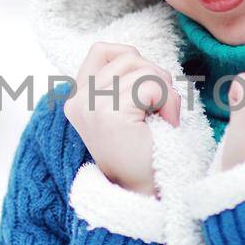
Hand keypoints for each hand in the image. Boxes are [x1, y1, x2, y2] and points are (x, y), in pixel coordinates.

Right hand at [63, 42, 181, 196]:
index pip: (102, 50)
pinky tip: (166, 123)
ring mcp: (89, 105)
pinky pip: (149, 84)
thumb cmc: (143, 152)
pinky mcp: (108, 113)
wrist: (146, 193)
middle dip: (154, 76)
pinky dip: (167, 101)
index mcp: (77, 99)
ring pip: (139, 66)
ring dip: (163, 89)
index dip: (132, 61)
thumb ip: (122, 81)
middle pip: (126, 55)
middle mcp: (77, 100)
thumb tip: (135, 54)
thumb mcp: (126, 108)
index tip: (145, 95)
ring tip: (163, 117)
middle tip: (160, 110)